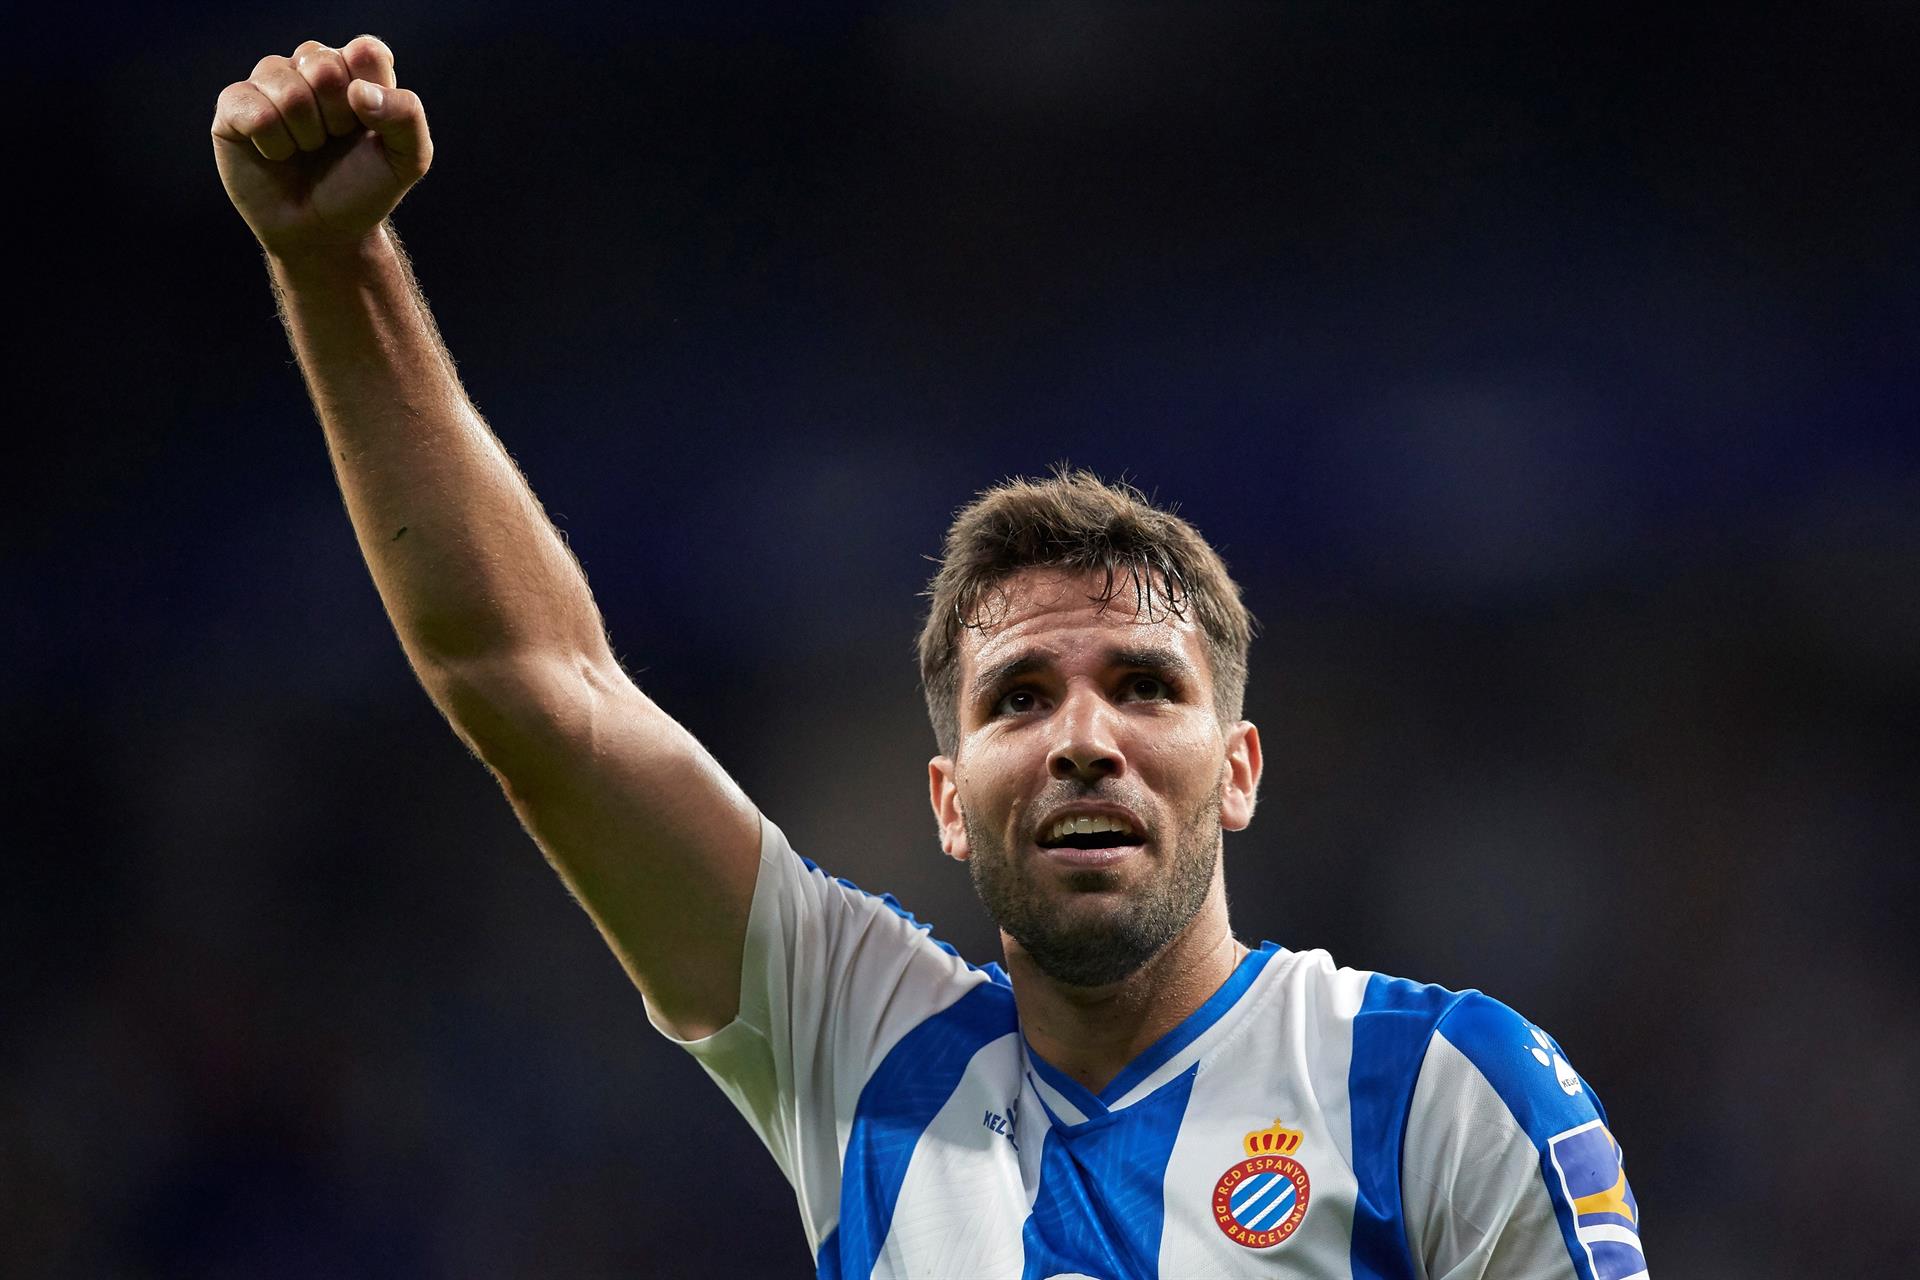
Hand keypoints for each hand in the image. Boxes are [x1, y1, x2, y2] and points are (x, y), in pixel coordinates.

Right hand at [212, 36, 431, 257]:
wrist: (323, 233)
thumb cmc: (362, 190)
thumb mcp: (407, 160)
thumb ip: (406, 116)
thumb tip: (359, 91)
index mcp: (353, 71)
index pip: (366, 52)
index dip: (370, 93)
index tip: (367, 124)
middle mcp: (308, 68)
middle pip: (324, 65)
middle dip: (337, 117)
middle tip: (334, 141)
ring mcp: (268, 83)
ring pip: (288, 89)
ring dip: (306, 135)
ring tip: (306, 150)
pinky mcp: (233, 106)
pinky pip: (255, 111)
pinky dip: (275, 144)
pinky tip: (277, 154)